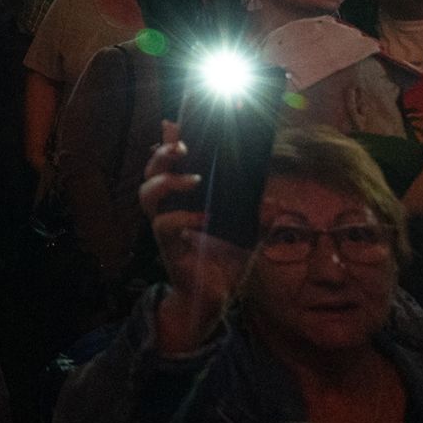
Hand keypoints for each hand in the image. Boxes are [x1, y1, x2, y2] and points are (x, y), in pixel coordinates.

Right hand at [140, 121, 246, 350]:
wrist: (215, 301)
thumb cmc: (225, 264)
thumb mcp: (248, 236)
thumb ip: (258, 217)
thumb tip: (274, 201)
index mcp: (184, 200)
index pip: (172, 164)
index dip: (169, 141)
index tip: (174, 121)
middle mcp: (169, 209)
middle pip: (151, 172)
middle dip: (162, 154)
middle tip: (181, 146)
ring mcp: (165, 228)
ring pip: (147, 194)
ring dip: (167, 181)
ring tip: (194, 178)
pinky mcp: (168, 249)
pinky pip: (163, 227)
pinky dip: (183, 218)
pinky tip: (203, 217)